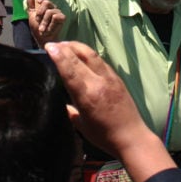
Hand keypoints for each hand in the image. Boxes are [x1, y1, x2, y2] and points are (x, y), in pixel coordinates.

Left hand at [29, 0, 65, 45]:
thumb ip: (30, 2)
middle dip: (40, 13)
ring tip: (42, 28)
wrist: (42, 38)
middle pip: (46, 2)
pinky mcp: (62, 18)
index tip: (38, 2)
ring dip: (44, 22)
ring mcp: (57, 12)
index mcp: (44, 4)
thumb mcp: (31, 14)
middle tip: (38, 20)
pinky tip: (49, 29)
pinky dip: (50, 25)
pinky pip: (55, 17)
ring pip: (49, 12)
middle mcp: (52, 6)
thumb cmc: (37, 26)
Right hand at [46, 41, 149, 156]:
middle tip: (53, 44)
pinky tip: (82, 55)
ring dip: (77, 47)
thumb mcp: (81, 125)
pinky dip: (88, 55)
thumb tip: (62, 103)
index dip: (59, 56)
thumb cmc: (104, 135)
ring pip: (92, 55)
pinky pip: (100, 61)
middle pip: (80, 56)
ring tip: (65, 45)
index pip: (70, 70)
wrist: (131, 137)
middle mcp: (99, 82)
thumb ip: (70, 110)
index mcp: (87, 95)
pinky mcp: (117, 78)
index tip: (49, 47)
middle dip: (65, 47)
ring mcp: (110, 78)